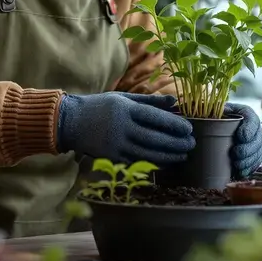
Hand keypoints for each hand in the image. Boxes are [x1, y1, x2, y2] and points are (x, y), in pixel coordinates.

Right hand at [57, 92, 194, 164]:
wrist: (70, 122)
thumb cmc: (100, 106)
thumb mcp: (123, 97)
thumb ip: (149, 100)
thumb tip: (174, 102)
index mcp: (125, 109)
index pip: (155, 118)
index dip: (174, 125)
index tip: (189, 129)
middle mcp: (120, 127)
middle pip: (154, 138)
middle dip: (176, 143)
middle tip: (191, 145)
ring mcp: (115, 145)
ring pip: (147, 153)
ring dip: (168, 156)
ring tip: (183, 155)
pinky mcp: (111, 157)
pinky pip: (137, 162)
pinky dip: (154, 163)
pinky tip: (166, 163)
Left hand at [119, 94, 261, 177]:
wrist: (212, 130)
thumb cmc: (207, 118)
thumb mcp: (205, 110)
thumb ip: (198, 108)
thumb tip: (178, 104)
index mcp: (242, 113)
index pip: (251, 118)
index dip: (248, 128)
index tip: (239, 136)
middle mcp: (249, 127)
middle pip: (257, 138)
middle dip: (248, 148)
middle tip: (235, 155)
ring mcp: (252, 142)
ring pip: (258, 151)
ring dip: (249, 159)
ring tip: (237, 165)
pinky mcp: (250, 155)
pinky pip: (255, 162)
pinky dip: (249, 168)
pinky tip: (240, 172)